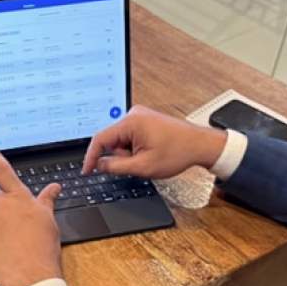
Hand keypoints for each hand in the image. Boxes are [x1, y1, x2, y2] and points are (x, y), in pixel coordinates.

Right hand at [81, 105, 227, 178]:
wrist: (199, 145)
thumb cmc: (178, 152)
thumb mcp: (143, 166)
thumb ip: (116, 166)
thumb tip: (99, 165)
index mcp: (131, 122)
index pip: (100, 139)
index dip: (91, 157)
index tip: (87, 170)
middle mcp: (133, 114)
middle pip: (111, 140)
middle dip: (119, 156)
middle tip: (138, 164)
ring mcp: (139, 116)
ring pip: (120, 141)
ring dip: (128, 153)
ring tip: (149, 157)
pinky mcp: (144, 120)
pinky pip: (129, 137)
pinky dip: (134, 148)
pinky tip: (150, 151)